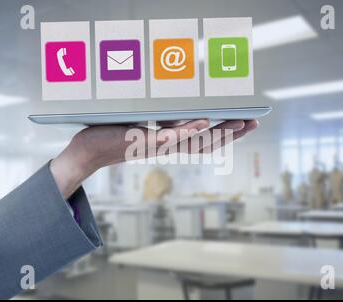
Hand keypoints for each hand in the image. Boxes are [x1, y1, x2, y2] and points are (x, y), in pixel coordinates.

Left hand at [50, 119, 257, 198]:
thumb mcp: (143, 125)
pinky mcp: (140, 142)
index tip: (246, 123)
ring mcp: (155, 145)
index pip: (204, 140)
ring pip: (192, 141)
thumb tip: (179, 111)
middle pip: (206, 143)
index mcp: (169, 142)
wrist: (87, 150)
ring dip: (217, 132)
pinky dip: (186, 130)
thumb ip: (162, 121)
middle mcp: (166, 146)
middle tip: (255, 123)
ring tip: (240, 123)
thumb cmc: (115, 135)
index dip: (226, 134)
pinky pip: (167, 137)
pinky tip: (202, 122)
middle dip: (232, 134)